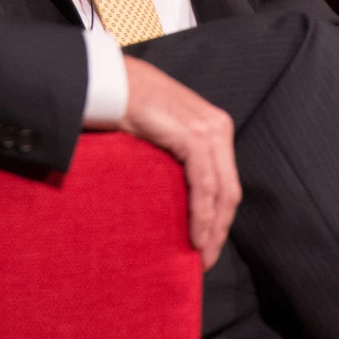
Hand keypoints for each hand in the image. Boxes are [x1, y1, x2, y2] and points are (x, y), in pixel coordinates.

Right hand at [120, 55, 240, 266]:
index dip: (220, 215)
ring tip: (201, 255)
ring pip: (221, 192)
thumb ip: (176, 151)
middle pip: (229, 190)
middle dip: (220, 228)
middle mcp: (218, 127)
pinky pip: (204, 186)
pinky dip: (202, 215)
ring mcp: (208, 130)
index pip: (225, 180)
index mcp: (213, 126)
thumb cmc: (126, 103)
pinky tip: (196, 237)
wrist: (110, 81)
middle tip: (206, 258)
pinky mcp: (193, 137)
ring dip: (213, 229)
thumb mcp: (162, 129)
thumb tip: (175, 189)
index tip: (208, 242)